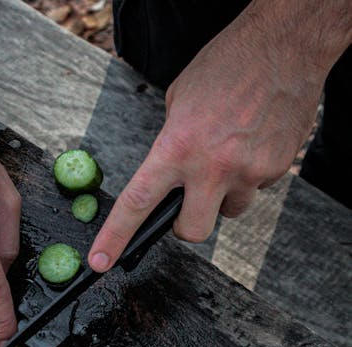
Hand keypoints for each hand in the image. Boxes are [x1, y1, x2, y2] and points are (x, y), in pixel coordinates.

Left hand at [88, 9, 324, 271]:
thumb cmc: (228, 64)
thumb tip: (169, 176)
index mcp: (177, 146)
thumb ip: (171, 145)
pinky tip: (252, 143)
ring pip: (229, 211)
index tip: (101, 261)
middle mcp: (212, 166)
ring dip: (224, 195)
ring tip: (230, 155)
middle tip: (190, 201)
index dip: (117, 236)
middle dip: (187, 225)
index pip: (139, 201)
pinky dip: (251, 174)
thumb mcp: (181, 102)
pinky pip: (256, 189)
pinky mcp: (276, 170)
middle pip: (192, 231)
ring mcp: (248, 171)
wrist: (286, 45)